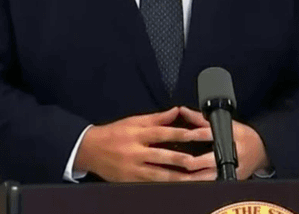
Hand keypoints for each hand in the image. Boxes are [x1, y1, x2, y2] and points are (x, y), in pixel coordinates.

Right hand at [74, 107, 215, 181]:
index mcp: (139, 134)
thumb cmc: (114, 134)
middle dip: (190, 159)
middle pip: (167, 157)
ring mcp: (134, 170)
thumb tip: (177, 110)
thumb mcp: (134, 121)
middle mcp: (137, 152)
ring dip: (184, 178)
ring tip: (202, 179)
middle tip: (210, 161)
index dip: (187, 134)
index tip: (205, 134)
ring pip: (163, 176)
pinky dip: (169, 187)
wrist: (89, 150)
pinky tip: (183, 188)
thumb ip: (157, 118)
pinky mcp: (131, 182)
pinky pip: (153, 186)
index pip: (166, 133)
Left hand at [177, 106, 268, 178]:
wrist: (261, 152)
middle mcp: (231, 153)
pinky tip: (188, 184)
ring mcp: (231, 170)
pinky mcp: (231, 181)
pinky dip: (199, 184)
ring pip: (207, 177)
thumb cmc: (242, 136)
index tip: (178, 137)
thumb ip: (200, 118)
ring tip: (177, 177)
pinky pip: (212, 185)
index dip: (191, 135)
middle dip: (189, 161)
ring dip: (191, 177)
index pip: (207, 134)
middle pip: (206, 159)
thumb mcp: (225, 123)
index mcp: (228, 136)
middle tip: (175, 161)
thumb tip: (182, 110)